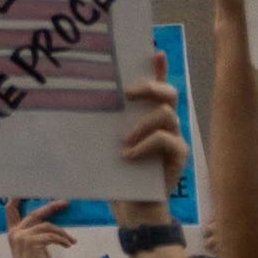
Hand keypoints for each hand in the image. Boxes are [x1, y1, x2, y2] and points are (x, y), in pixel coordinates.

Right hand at [7, 200, 74, 257]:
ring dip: (62, 232)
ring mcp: (22, 237)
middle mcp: (15, 233)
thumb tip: (50, 225)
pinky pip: (52, 235)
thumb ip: (36, 235)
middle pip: (35, 213)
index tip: (25, 189)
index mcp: (13, 233)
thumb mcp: (33, 248)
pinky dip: (62, 239)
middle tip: (65, 203)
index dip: (16, 198)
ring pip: (47, 226)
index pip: (10, 210)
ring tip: (71, 240)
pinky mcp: (32, 242)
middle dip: (51, 207)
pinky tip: (69, 244)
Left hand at [115, 51, 186, 227]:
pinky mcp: (178, 156)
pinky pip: (167, 141)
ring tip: (124, 139)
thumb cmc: (116, 172)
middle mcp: (164, 122)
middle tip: (126, 93)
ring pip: (166, 115)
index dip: (158, 67)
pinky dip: (146, 145)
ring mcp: (174, 138)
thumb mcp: (105, 142)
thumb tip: (79, 99)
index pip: (155, 84)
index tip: (153, 50)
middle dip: (149, 87)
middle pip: (167, 93)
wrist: (132, 207)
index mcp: (146, 115)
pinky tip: (129, 155)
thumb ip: (104, 122)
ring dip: (143, 123)